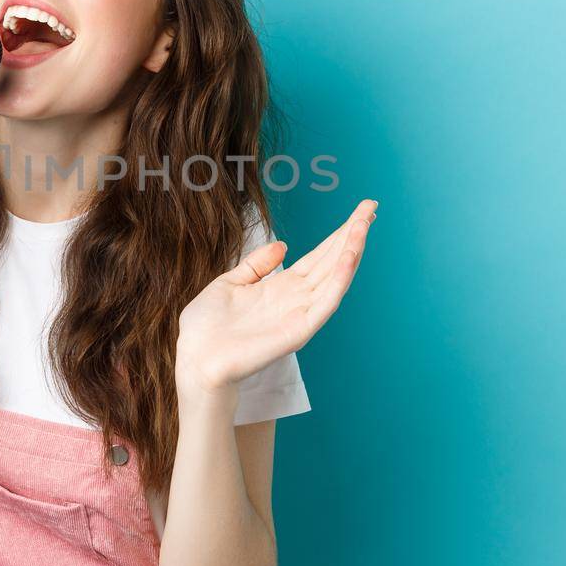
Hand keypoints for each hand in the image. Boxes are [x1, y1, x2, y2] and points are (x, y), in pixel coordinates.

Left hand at [175, 199, 377, 395]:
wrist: (195, 358)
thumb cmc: (207, 327)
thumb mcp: (231, 282)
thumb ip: (257, 264)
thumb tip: (283, 244)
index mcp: (281, 287)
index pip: (318, 256)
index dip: (337, 234)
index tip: (357, 212)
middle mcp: (296, 299)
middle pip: (331, 261)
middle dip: (351, 234)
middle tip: (370, 207)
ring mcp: (299, 315)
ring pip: (334, 277)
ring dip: (351, 250)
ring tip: (364, 224)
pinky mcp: (298, 331)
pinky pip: (325, 302)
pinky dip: (339, 279)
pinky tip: (349, 257)